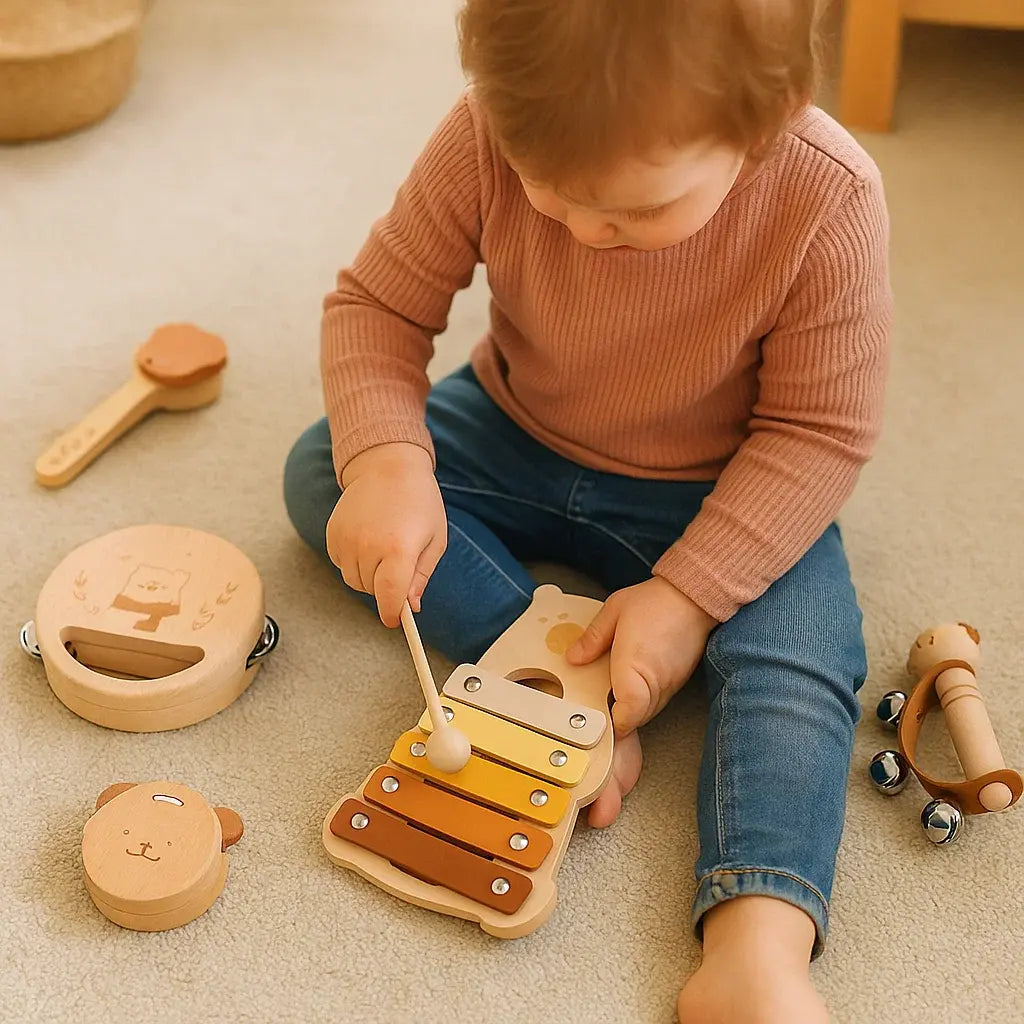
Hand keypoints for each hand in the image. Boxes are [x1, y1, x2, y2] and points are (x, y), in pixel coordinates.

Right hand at [326, 442, 446, 627]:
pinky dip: (353, 561)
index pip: (390, 597)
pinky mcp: (332, 533)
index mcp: (398, 550)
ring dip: (368, 575)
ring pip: (353, 580)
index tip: (394, 620)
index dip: (392, 613)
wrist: (389, 465)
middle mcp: (368, 546)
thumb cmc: (419, 501)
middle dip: (386, 588)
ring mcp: (346, 539)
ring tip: (383, 548)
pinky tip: (367, 540)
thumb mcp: (434, 539)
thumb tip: (411, 607)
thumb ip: (421, 576)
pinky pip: (340, 564)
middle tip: (399, 564)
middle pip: (372, 591)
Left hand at [566, 576, 717, 826]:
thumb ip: (593, 638)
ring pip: (634, 731)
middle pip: (628, 735)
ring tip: (600, 807)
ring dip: (618, 766)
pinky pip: (641, 719)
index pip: (626, 712)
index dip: (608, 734)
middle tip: (599, 816)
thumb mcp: (616, 610)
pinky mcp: (664, 691)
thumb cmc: (654, 602)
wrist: (698, 598)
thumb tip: (572, 659)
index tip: (590, 752)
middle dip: (614, 778)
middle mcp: (652, 689)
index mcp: (637, 668)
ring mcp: (660, 693)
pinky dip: (626, 741)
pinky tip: (613, 766)